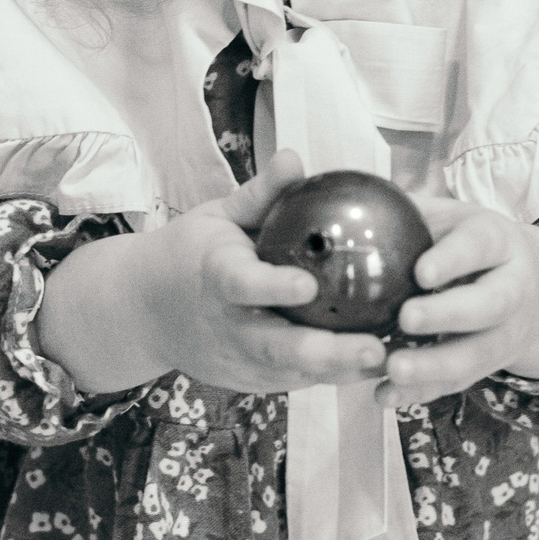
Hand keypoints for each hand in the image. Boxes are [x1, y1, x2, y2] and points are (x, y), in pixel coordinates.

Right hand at [38, 152, 391, 397]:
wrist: (143, 313)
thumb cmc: (190, 254)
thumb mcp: (217, 217)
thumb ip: (260, 195)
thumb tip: (296, 157)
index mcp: (214, 278)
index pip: (243, 285)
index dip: (274, 288)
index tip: (309, 285)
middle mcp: (227, 327)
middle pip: (276, 348)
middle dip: (327, 353)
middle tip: (375, 347)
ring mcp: (238, 361)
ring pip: (295, 373)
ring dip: (344, 371)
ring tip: (395, 361)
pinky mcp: (250, 381)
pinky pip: (298, 381)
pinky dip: (337, 376)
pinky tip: (381, 364)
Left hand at [376, 199, 538, 409]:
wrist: (529, 285)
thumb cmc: (468, 243)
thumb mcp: (449, 217)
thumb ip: (407, 210)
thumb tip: (340, 194)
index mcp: (498, 242)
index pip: (480, 246)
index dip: (454, 259)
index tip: (421, 271)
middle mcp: (512, 289)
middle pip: (489, 306)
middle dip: (448, 315)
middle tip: (406, 319)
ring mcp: (505, 333)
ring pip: (476, 354)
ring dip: (434, 365)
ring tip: (393, 369)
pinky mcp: (487, 366)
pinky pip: (456, 384)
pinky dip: (420, 394)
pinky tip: (383, 397)